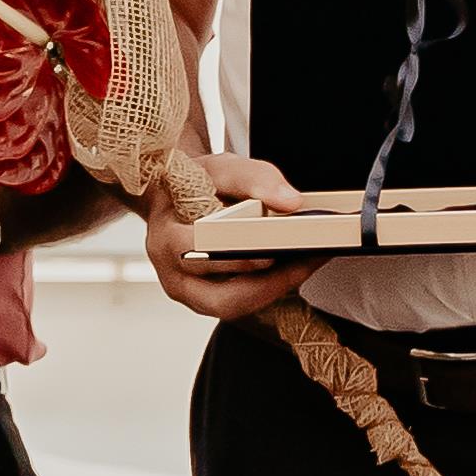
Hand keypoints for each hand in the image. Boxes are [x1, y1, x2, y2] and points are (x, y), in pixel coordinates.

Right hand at [145, 149, 315, 320]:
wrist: (175, 197)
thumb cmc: (194, 184)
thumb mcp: (221, 168)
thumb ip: (254, 178)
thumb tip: (290, 202)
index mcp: (167, 238)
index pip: (203, 252)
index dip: (238, 256)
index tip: (275, 248)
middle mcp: (173, 273)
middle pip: (221, 296)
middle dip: (268, 282)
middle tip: (305, 260)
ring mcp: (189, 292)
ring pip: (233, 307)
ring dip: (274, 289)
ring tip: (308, 262)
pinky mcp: (206, 299)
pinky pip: (241, 304)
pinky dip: (270, 288)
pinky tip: (296, 267)